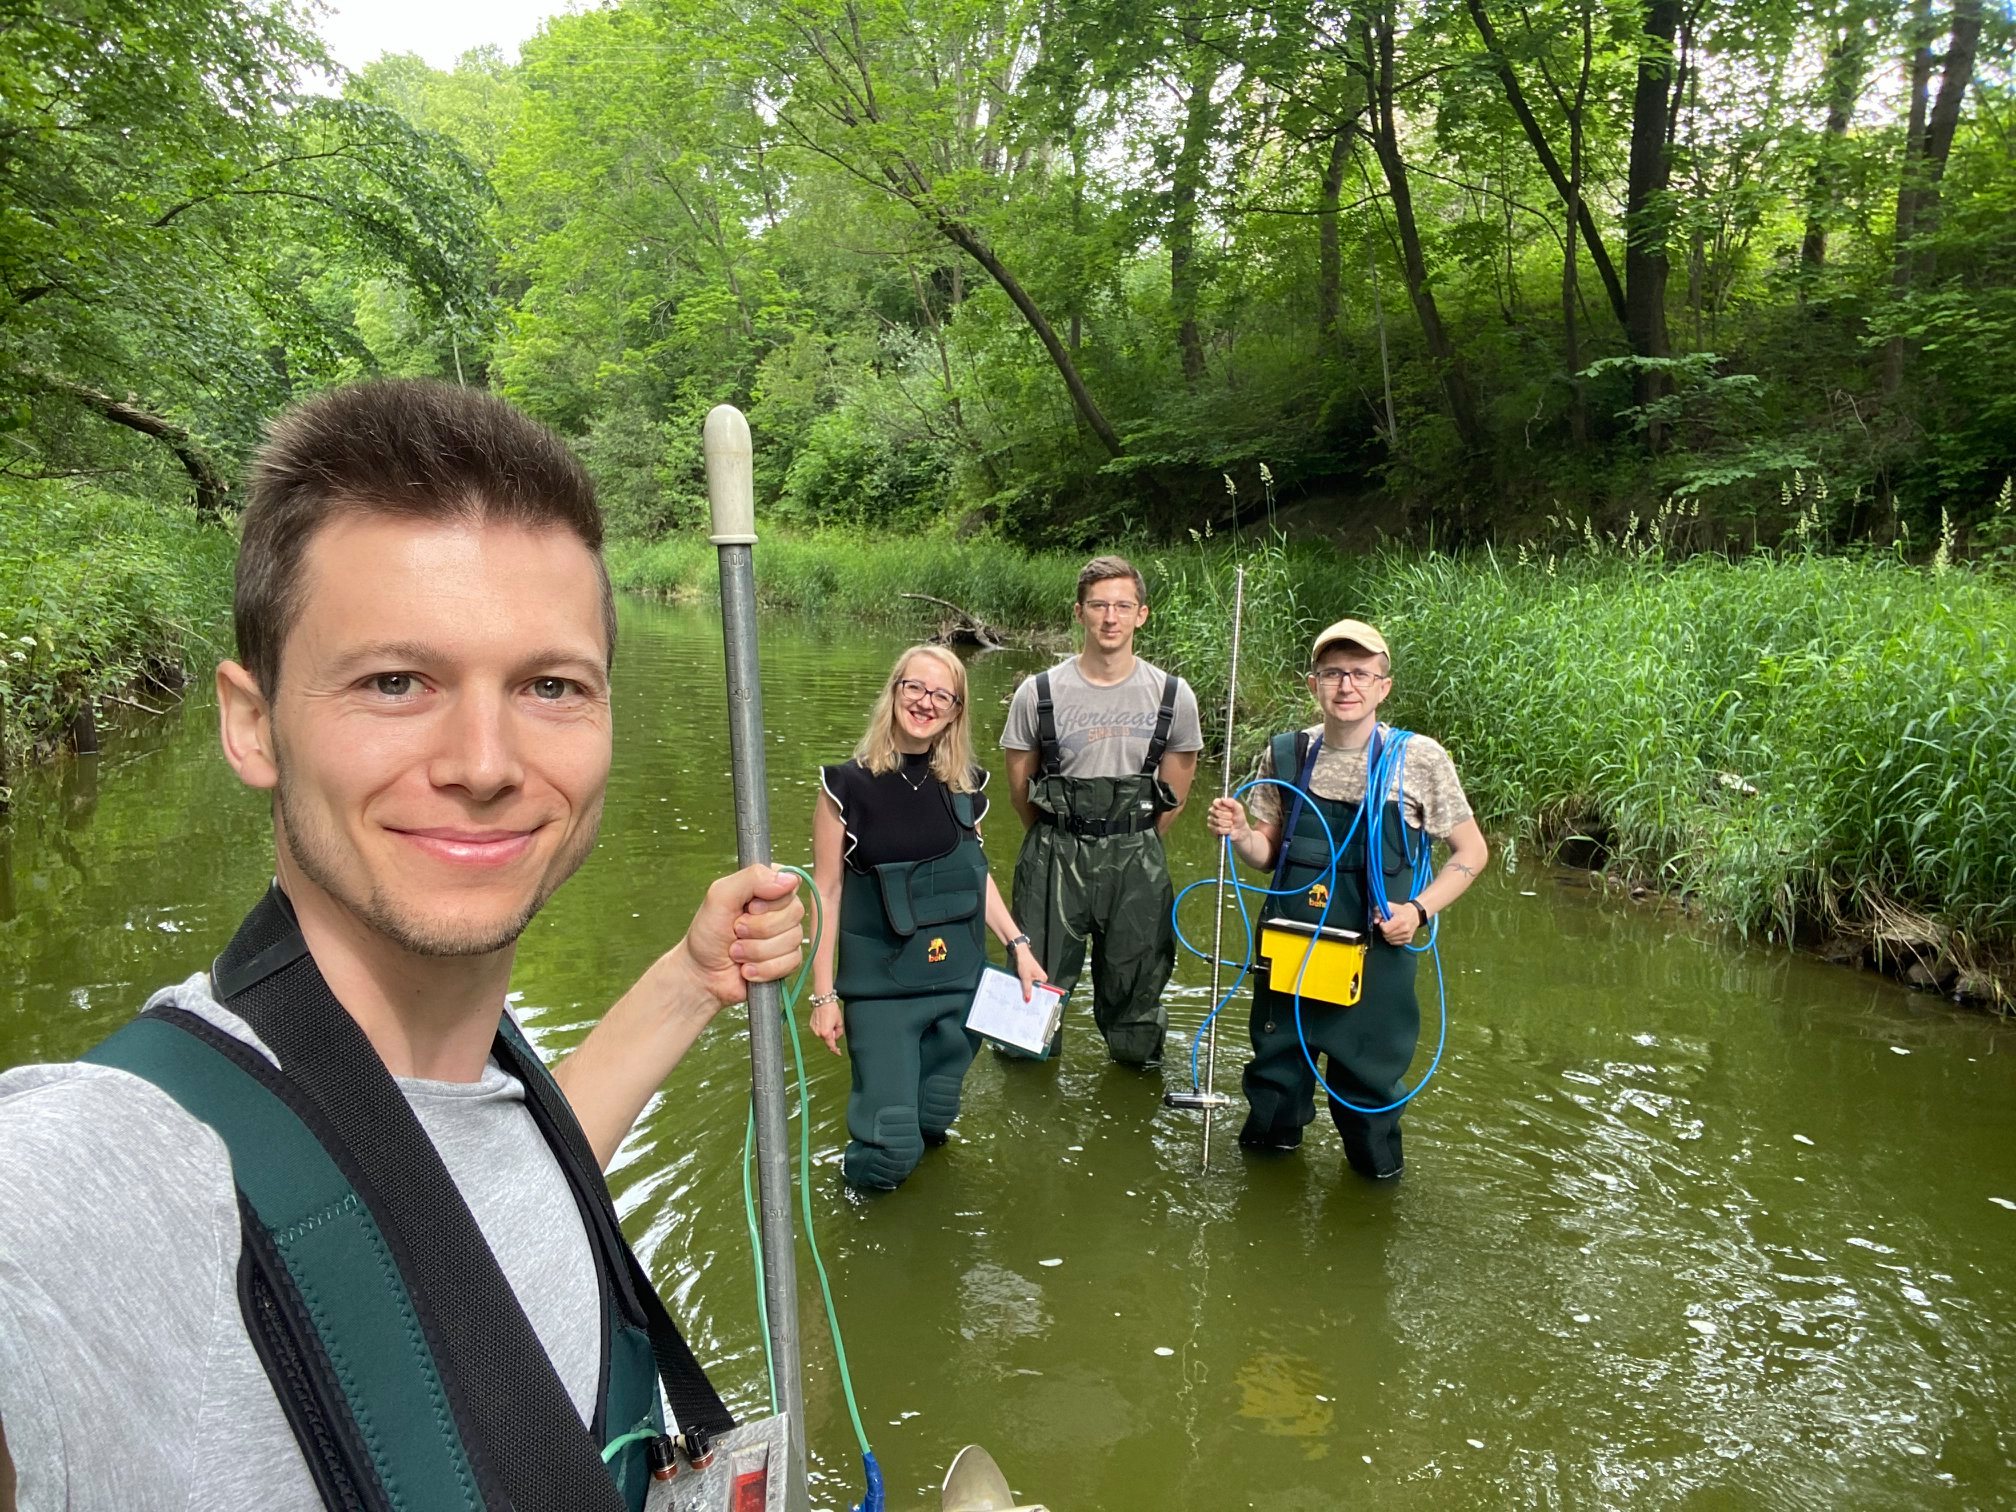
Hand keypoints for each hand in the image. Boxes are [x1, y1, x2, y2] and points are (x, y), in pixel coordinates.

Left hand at [676, 865, 804, 1006]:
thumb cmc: (708, 933)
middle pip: (795, 912)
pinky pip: (792, 961)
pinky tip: (747, 969)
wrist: (702, 974)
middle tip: (736, 932)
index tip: (748, 909)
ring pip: (793, 939)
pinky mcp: (788, 960)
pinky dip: (764, 968)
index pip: (791, 883)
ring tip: (736, 953)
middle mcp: (780, 909)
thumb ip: (752, 878)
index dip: (769, 901)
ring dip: (757, 951)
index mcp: (768, 887)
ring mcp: (786, 935)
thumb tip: (790, 880)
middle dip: (759, 928)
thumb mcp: (720, 896)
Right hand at [809, 999, 844, 1054]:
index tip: (838, 1053)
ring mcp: (813, 1029)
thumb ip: (838, 1032)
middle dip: (832, 1034)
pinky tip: (824, 1019)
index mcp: (826, 1033)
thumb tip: (835, 1036)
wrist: (823, 1000)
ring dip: (826, 1031)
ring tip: (829, 1020)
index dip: (835, 1050)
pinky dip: (822, 1027)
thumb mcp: (840, 1022)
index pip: (831, 1045)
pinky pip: (818, 1029)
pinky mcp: (811, 1025)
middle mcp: (818, 1033)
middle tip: (835, 1024)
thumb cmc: (832, 1010)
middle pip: (827, 1038)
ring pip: (822, 1034)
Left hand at [1015, 950, 1048, 1001]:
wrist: (1020, 954)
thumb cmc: (1024, 963)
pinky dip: (1024, 987)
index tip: (1033, 1005)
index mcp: (1043, 979)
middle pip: (1036, 990)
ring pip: (1031, 988)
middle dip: (1031, 995)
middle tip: (1025, 1002)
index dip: (1037, 998)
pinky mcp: (1031, 976)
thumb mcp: (1025, 978)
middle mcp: (1041, 979)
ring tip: (1022, 997)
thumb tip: (1028, 999)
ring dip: (1027, 991)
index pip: (1042, 991)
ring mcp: (1036, 977)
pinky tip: (1021, 990)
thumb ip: (1027, 989)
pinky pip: (1028, 984)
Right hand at [1206, 796, 1248, 841]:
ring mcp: (1211, 820)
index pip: (1215, 802)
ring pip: (1218, 821)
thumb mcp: (1239, 808)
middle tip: (1231, 817)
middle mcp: (1212, 811)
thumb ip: (1232, 802)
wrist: (1240, 830)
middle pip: (1217, 812)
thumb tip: (1223, 799)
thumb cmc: (1238, 817)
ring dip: (1227, 823)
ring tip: (1231, 824)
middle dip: (1227, 816)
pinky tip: (1228, 829)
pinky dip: (1226, 830)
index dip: (1223, 807)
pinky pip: (1218, 829)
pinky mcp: (1212, 829)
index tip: (1229, 809)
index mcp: (1218, 804)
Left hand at [1377, 902, 1422, 946]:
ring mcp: (1407, 936)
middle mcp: (1405, 929)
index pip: (1385, 929)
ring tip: (1392, 928)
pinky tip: (1395, 932)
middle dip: (1384, 930)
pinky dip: (1392, 938)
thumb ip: (1379, 912)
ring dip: (1388, 935)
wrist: (1415, 914)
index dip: (1382, 925)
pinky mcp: (1408, 940)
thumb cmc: (1401, 910)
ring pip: (1389, 940)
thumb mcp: (1389, 907)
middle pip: (1386, 935)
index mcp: (1400, 920)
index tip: (1384, 922)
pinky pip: (1394, 943)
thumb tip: (1375, 921)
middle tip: (1388, 925)